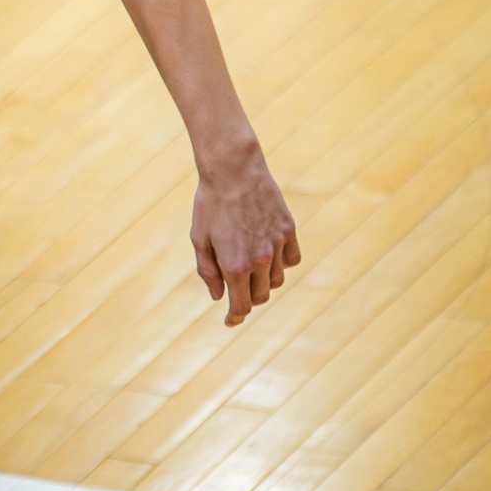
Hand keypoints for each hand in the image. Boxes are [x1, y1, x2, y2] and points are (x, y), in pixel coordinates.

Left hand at [191, 147, 300, 325]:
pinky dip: (282, 263)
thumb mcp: (199, 238)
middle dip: (247, 298)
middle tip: (236, 288)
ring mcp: (277, 245)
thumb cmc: (210, 204)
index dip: (235, 317)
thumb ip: (208, 272)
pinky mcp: (289, 231)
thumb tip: (218, 297)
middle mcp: (260, 260)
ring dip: (263, 281)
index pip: (241, 306)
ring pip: (276, 280)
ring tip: (249, 264)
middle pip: (260, 297)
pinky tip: (269, 253)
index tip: (230, 321)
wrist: (233, 169)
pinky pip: (291, 260)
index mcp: (235, 265)